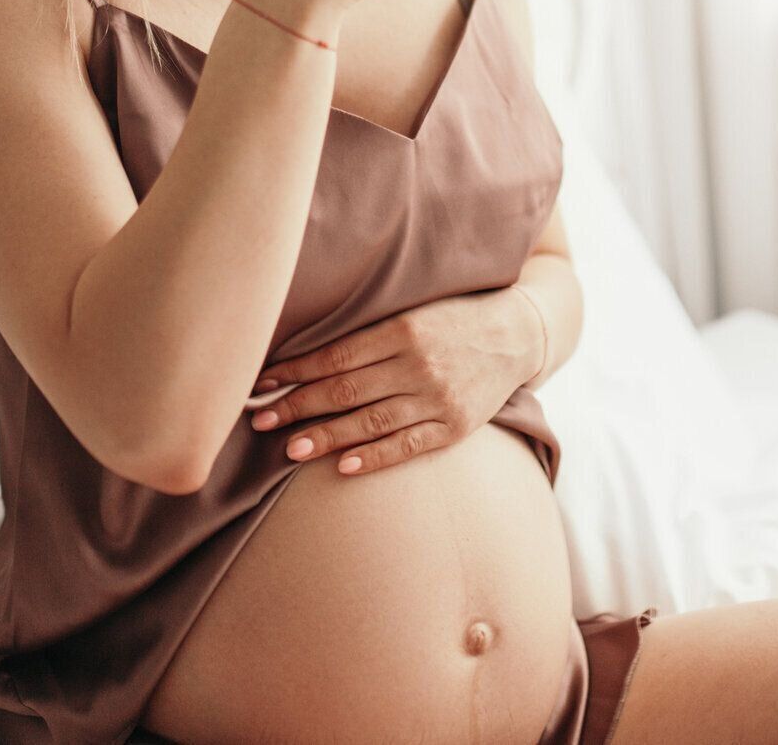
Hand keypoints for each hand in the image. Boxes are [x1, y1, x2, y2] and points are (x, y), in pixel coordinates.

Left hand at [247, 290, 534, 476]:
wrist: (518, 334)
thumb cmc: (452, 317)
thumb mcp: (412, 310)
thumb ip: (369, 330)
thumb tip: (307, 353)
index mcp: (403, 330)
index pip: (337, 356)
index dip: (296, 371)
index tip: (263, 382)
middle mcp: (419, 365)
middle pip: (346, 390)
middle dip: (298, 406)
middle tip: (260, 420)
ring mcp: (439, 399)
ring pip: (372, 422)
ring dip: (327, 437)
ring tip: (290, 450)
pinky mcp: (456, 426)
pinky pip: (408, 445)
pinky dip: (374, 457)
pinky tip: (342, 466)